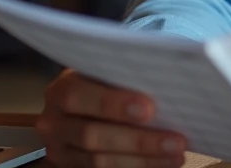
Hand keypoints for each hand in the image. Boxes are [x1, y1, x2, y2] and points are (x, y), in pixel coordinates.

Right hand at [36, 69, 187, 167]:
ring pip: (99, 161)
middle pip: (92, 136)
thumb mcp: (108, 72)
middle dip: (138, 140)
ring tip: (177, 155)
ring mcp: (60, 149)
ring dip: (143, 160)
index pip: (79, 96)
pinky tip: (163, 163)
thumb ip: (125, 76)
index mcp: (62, 89)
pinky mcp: (70, 166)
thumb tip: (167, 84)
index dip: (113, 104)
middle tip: (176, 141)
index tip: (149, 108)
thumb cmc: (107, 82)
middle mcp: (54, 121)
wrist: (85, 106)